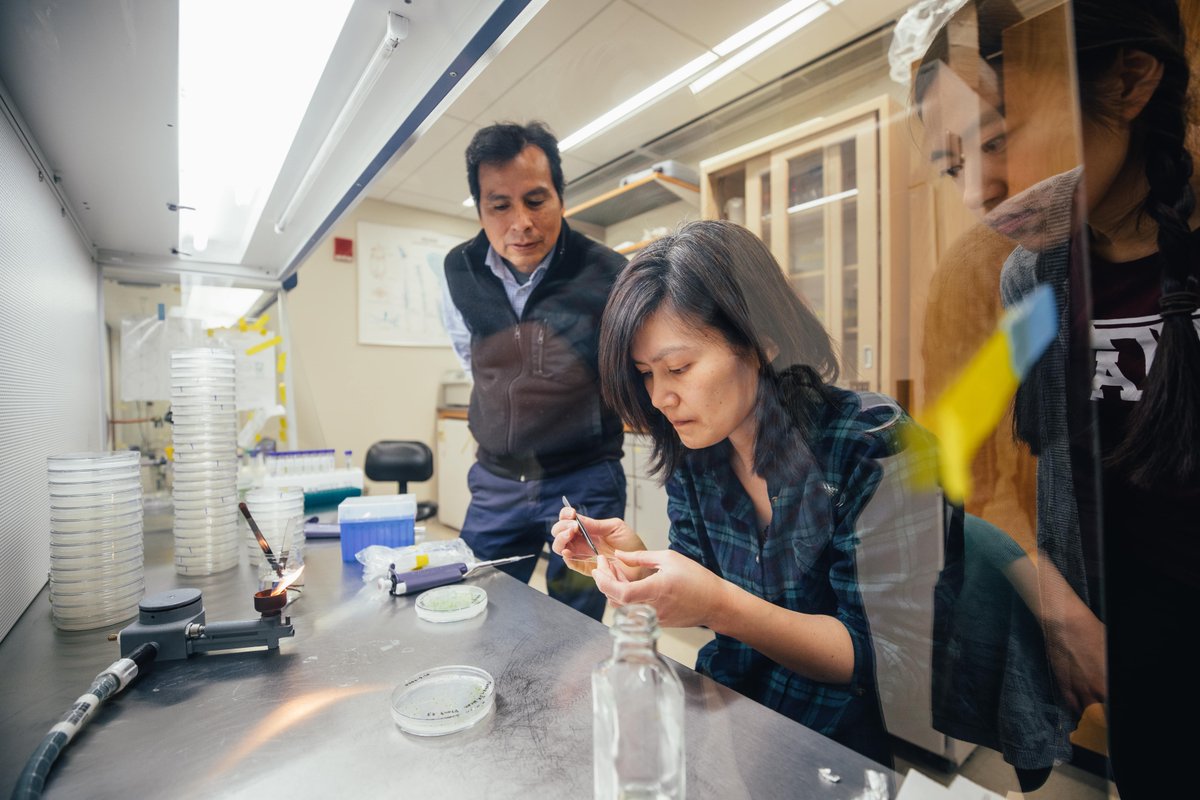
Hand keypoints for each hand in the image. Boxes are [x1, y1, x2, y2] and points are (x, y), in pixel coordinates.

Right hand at [551, 509, 645, 576]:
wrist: (641, 565)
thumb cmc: (631, 545)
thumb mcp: (615, 527)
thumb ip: (595, 524)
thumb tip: (576, 518)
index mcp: (588, 529)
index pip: (568, 519)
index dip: (565, 515)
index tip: (571, 513)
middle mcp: (582, 541)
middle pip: (559, 532)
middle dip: (561, 526)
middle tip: (573, 526)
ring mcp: (581, 554)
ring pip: (559, 547)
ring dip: (560, 539)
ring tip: (571, 534)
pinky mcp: (585, 568)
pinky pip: (569, 563)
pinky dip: (566, 556)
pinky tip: (569, 551)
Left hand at [593, 548, 729, 628]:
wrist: (715, 603)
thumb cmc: (697, 579)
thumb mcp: (669, 558)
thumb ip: (641, 557)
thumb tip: (619, 555)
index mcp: (656, 590)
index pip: (622, 593)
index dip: (605, 581)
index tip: (599, 567)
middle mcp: (652, 608)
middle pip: (616, 600)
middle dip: (604, 581)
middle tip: (603, 563)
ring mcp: (653, 618)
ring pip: (622, 606)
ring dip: (613, 588)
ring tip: (615, 569)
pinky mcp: (655, 622)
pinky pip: (632, 609)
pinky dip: (624, 595)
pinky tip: (626, 580)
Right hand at [1043, 598, 1106, 716]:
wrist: (1066, 624)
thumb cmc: (1093, 631)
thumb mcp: (1111, 649)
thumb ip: (1110, 667)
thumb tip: (1109, 673)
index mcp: (1109, 681)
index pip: (1112, 705)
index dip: (1111, 711)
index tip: (1111, 709)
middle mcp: (1096, 688)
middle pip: (1103, 713)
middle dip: (1104, 717)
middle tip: (1105, 718)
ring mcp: (1078, 687)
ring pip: (1088, 712)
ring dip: (1092, 717)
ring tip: (1096, 720)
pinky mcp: (1063, 683)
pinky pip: (1071, 704)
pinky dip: (1077, 709)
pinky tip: (1081, 710)